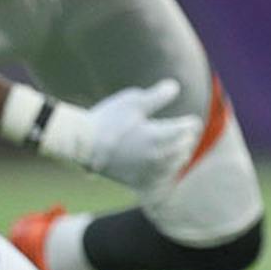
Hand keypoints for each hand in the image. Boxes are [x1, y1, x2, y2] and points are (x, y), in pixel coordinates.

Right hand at [72, 79, 201, 186]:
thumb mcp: (132, 101)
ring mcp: (149, 171)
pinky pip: (162, 180)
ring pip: (177, 164)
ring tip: (176, 148)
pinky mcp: (138, 182)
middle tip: (185, 133)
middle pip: (186, 146)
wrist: (80, 147)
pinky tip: (163, 167)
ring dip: (179, 155)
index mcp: (159, 135)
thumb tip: (175, 86)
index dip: (190, 122)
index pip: (189, 128)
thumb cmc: (106, 120)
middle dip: (186, 138)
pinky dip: (166, 172)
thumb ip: (157, 95)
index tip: (189, 120)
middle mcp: (158, 156)